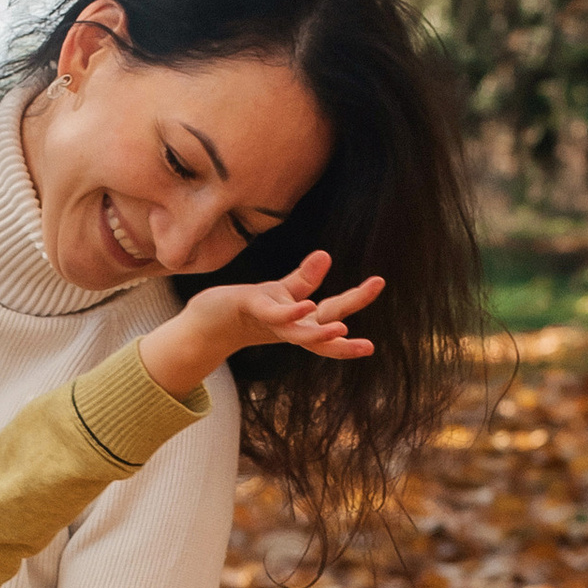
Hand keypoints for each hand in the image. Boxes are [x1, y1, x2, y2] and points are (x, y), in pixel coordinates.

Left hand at [139, 249, 383, 399]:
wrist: (208, 322)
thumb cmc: (247, 308)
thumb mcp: (280, 293)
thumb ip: (304, 279)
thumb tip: (326, 255)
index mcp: (301, 320)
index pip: (335, 311)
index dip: (357, 298)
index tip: (379, 281)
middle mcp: (290, 327)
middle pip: (324, 324)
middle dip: (348, 325)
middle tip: (371, 331)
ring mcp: (272, 323)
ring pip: (301, 332)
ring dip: (320, 333)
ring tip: (341, 330)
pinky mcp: (253, 310)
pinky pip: (276, 316)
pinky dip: (291, 314)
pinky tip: (306, 307)